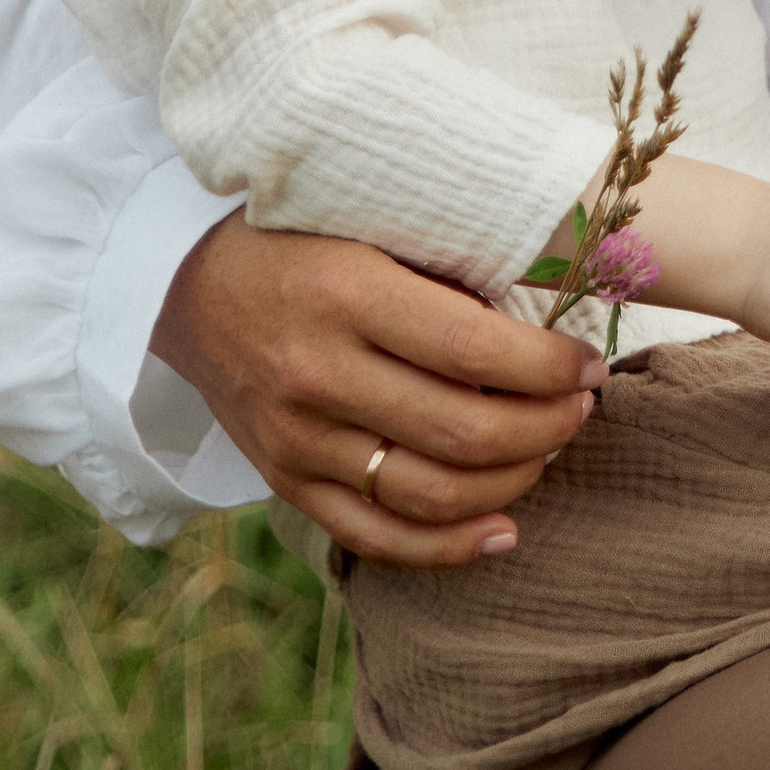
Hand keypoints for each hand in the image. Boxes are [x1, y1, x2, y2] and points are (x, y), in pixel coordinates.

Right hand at [154, 215, 604, 565]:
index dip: (549, 368)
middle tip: (582, 406)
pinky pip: (376, 537)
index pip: (473, 350)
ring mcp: (297, 439)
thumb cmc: (298, 236)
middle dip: (547, 427)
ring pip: (430, 494)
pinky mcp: (285, 481)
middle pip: (463, 433)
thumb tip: (557, 302)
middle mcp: (317, 374)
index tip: (588, 364)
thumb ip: (447, 266)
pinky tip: (503, 531)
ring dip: (513, 481)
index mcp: (346, 295)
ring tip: (549, 449)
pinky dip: (448, 546)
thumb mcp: (367, 222)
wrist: (181, 281)